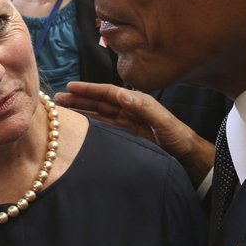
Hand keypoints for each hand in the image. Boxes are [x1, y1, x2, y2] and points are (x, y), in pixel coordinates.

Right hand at [55, 81, 214, 186]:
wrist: (187, 157)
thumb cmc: (178, 137)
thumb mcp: (163, 121)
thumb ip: (143, 107)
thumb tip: (122, 94)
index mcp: (136, 102)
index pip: (107, 92)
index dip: (88, 89)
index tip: (70, 87)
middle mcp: (128, 110)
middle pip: (99, 102)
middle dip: (79, 99)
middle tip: (58, 99)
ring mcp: (125, 123)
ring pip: (98, 114)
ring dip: (81, 111)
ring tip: (62, 111)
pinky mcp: (125, 136)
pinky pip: (103, 128)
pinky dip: (89, 125)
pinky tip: (77, 127)